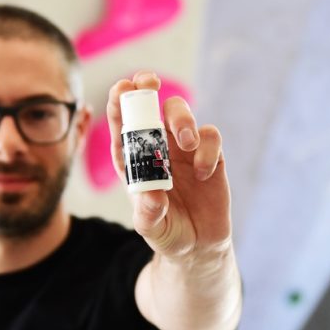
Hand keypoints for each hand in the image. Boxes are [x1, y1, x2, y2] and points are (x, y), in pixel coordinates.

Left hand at [107, 71, 231, 261]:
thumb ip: (148, 213)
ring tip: (186, 144)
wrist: (199, 245)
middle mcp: (156, 147)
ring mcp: (184, 148)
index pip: (121, 122)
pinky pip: (210, 136)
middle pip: (150, 105)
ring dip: (183, 119)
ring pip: (180, 113)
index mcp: (133, 159)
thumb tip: (153, 195)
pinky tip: (203, 174)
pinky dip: (207, 149)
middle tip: (150, 84)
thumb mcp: (151, 228)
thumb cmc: (167, 232)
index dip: (120, 100)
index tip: (124, 87)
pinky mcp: (210, 155)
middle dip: (147, 88)